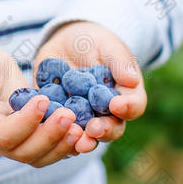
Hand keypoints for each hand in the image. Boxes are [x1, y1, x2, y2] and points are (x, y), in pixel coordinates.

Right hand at [0, 38, 83, 166]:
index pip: (4, 135)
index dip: (26, 122)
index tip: (43, 99)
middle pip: (25, 152)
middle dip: (50, 136)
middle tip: (69, 115)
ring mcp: (15, 140)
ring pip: (39, 156)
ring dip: (61, 146)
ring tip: (80, 128)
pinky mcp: (30, 135)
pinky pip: (49, 149)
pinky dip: (66, 145)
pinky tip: (84, 133)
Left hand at [34, 22, 146, 152]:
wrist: (66, 43)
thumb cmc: (95, 42)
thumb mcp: (108, 46)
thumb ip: (120, 63)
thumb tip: (132, 80)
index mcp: (125, 95)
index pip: (133, 106)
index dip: (128, 108)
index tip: (117, 105)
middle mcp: (106, 112)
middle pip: (111, 128)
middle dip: (103, 131)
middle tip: (93, 129)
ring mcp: (83, 117)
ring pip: (86, 135)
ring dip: (81, 139)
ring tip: (75, 141)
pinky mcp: (60, 117)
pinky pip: (58, 129)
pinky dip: (55, 130)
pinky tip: (49, 129)